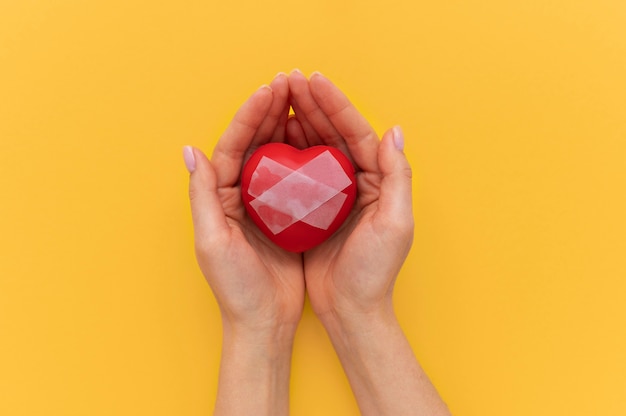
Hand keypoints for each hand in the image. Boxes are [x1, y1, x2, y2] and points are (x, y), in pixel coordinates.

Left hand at [184, 73, 303, 414]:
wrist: (264, 321)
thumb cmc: (235, 287)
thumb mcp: (211, 242)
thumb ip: (202, 196)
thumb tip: (190, 151)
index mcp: (219, 197)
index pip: (232, 145)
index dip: (250, 116)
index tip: (270, 91)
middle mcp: (240, 196)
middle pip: (254, 144)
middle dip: (270, 112)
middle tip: (290, 84)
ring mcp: (265, 204)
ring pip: (276, 155)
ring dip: (288, 126)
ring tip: (304, 100)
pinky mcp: (287, 216)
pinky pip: (297, 177)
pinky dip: (306, 155)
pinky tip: (320, 139)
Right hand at [287, 70, 412, 326]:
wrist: (351, 309)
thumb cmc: (375, 271)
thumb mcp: (395, 225)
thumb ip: (398, 177)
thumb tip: (395, 131)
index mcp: (378, 181)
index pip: (357, 132)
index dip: (336, 104)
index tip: (313, 81)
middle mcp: (356, 182)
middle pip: (334, 134)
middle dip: (313, 105)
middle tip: (289, 80)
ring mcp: (332, 195)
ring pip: (314, 148)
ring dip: (298, 121)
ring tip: (278, 98)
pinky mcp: (312, 209)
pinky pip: (298, 172)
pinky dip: (286, 152)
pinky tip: (272, 138)